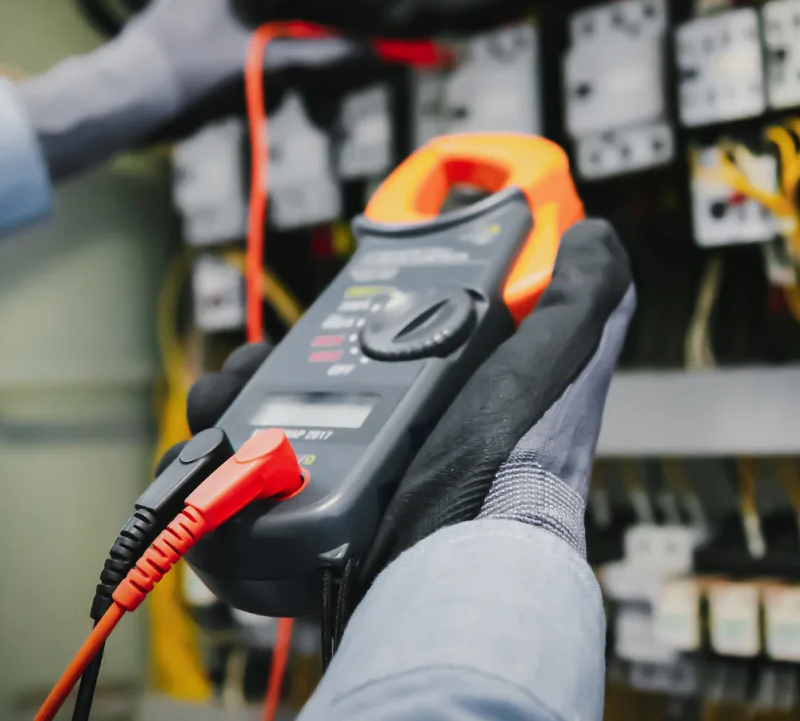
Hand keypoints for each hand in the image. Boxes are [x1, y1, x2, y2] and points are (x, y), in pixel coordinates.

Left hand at [18, 0, 356, 181]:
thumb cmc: (185, 72)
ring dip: (288, 77)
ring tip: (299, 109)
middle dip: (313, 58)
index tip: (370, 41)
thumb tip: (363, 51)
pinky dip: (263, 81)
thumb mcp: (256, 63)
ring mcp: (209, 11)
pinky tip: (264, 102)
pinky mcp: (200, 42)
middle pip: (289, 17)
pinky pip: (249, 56)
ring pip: (271, 42)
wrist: (120, 103)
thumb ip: (312, 56)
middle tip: (340, 88)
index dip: (340, 17)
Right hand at [177, 219, 633, 631]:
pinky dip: (210, 463)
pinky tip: (212, 451)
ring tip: (225, 402)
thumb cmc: (510, 468)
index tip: (332, 304)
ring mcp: (343, 489)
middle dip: (264, 361)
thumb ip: (581, 298)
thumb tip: (589, 232)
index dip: (349, 314)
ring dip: (229, 403)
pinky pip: (235, 486)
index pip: (382, 343)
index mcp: (444, 403)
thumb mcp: (555, 363)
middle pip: (303, 382)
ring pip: (258, 427)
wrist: (453, 566)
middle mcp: (394, 446)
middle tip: (255, 362)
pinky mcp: (299, 528)